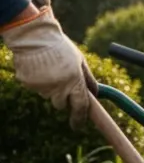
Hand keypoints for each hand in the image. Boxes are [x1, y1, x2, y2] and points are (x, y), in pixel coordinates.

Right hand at [1, 7, 92, 126]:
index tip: (78, 126)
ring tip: (50, 69)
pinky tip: (39, 68)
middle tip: (62, 83)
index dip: (80, 118)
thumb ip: (88, 79)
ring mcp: (42, 86)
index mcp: (74, 81)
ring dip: (51, 88)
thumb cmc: (60, 47)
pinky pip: (36, 88)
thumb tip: (96, 94)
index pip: (80, 106)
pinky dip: (38, 81)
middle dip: (63, 99)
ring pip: (48, 95)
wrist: (34, 36)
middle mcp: (58, 87)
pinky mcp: (28, 83)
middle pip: (61, 105)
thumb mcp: (80, 61)